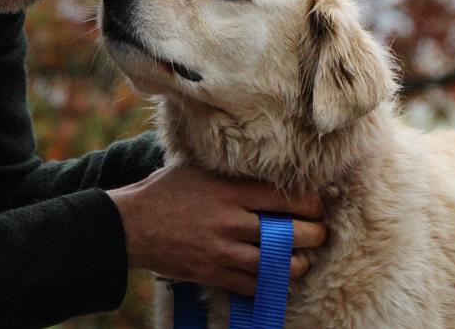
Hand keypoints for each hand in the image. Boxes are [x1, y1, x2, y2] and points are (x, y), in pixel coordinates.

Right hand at [107, 165, 326, 295]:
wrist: (132, 224)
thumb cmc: (167, 189)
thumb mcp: (200, 170)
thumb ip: (233, 173)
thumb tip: (268, 169)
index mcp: (229, 190)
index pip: (286, 197)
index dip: (312, 202)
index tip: (320, 203)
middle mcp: (230, 221)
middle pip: (290, 233)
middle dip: (315, 234)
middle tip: (321, 232)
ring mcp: (222, 251)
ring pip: (277, 265)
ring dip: (298, 263)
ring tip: (304, 258)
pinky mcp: (213, 274)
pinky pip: (254, 285)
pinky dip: (271, 283)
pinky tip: (277, 276)